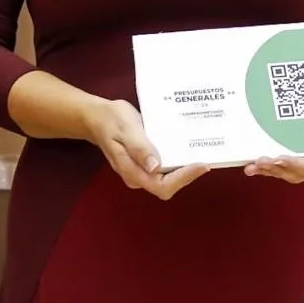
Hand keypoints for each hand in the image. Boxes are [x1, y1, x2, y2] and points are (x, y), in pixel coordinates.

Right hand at [87, 98, 208, 200]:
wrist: (96, 116)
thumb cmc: (111, 120)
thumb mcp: (126, 129)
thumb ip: (139, 147)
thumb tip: (155, 166)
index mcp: (132, 171)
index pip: (162, 186)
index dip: (184, 179)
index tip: (202, 164)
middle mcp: (138, 176)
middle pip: (168, 185)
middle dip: (188, 175)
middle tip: (207, 158)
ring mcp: (141, 171)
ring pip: (168, 178)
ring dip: (185, 169)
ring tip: (202, 152)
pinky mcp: (145, 163)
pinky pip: (165, 167)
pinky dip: (178, 161)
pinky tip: (188, 148)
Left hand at [245, 115, 303, 182]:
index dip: (300, 165)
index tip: (284, 159)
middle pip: (296, 171)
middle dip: (278, 168)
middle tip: (261, 161)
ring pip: (284, 170)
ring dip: (267, 169)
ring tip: (252, 166)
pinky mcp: (292, 155)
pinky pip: (277, 163)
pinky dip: (264, 165)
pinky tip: (250, 164)